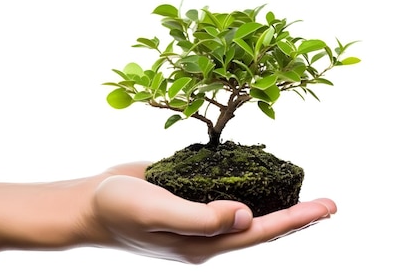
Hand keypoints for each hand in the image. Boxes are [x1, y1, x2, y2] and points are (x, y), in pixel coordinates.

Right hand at [82, 162, 336, 263]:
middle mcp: (208, 231)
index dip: (296, 220)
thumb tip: (248, 216)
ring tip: (303, 191)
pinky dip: (249, 184)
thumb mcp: (157, 212)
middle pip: (261, 226)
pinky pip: (226, 191)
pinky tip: (262, 176)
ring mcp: (200, 215)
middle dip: (296, 215)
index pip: (260, 232)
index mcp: (204, 242)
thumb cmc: (119, 211)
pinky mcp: (190, 196)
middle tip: (330, 203)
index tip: (327, 206)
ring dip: (276, 201)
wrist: (89, 202)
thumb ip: (201, 218)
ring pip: (247, 210)